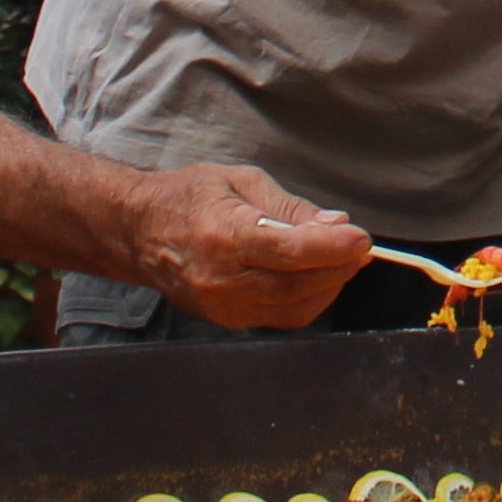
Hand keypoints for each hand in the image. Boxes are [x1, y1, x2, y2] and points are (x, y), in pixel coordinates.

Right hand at [114, 165, 370, 331]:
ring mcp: (223, 306)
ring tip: (341, 259)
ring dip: (329, 285)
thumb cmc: (189, 197)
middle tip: (359, 247)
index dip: (334, 248)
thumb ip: (291, 207)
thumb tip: (338, 226)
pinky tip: (315, 276)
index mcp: (224, 236)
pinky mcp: (226, 320)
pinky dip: (308, 299)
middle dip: (339, 267)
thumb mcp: (242, 181)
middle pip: (299, 284)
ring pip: (296, 307)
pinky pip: (282, 317)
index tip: (362, 238)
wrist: (139, 232)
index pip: (291, 251)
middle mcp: (222, 279)